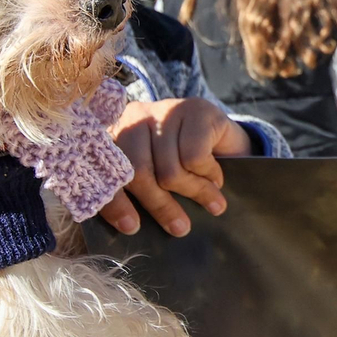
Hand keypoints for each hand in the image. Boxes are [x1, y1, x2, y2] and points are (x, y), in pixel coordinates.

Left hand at [99, 97, 250, 237]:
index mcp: (116, 134)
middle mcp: (135, 116)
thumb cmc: (184, 167)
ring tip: (210, 202)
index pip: (108, 172)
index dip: (116, 202)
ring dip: (194, 191)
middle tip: (180, 227)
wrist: (228, 142)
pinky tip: (215, 176)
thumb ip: (139, 191)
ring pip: (170, 170)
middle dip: (161, 205)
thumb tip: (129, 226)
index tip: (130, 227)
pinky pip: (195, 157)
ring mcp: (165, 110)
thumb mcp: (156, 179)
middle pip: (139, 172)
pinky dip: (208, 174)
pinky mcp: (195, 109)